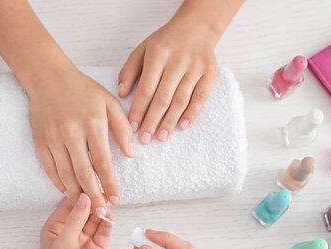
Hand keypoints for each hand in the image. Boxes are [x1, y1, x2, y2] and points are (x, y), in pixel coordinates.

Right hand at [29, 67, 133, 215]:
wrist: (49, 78)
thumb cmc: (83, 90)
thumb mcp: (110, 103)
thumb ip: (122, 128)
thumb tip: (131, 154)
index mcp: (93, 124)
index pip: (103, 163)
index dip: (110, 184)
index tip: (117, 199)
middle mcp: (72, 133)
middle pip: (83, 174)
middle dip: (94, 197)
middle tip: (102, 213)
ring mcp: (53, 138)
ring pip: (65, 175)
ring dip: (76, 194)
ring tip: (87, 207)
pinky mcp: (40, 141)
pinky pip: (49, 168)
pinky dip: (58, 183)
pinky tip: (67, 192)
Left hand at [39, 193, 111, 248]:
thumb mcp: (62, 245)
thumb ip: (75, 220)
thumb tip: (84, 197)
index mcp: (54, 228)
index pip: (68, 204)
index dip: (80, 195)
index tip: (91, 185)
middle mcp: (69, 232)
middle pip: (84, 210)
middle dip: (94, 202)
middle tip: (105, 194)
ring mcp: (84, 241)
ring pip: (96, 220)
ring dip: (102, 213)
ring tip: (109, 205)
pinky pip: (104, 233)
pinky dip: (108, 225)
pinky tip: (111, 219)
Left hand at [118, 1, 221, 143]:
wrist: (196, 27)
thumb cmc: (165, 42)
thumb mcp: (142, 49)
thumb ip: (129, 70)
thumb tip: (121, 93)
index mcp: (158, 55)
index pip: (146, 89)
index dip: (139, 110)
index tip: (132, 127)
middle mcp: (178, 61)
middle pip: (163, 98)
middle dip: (152, 121)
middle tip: (145, 139)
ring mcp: (195, 68)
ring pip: (181, 100)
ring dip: (170, 121)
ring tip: (161, 137)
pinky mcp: (209, 73)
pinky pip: (200, 97)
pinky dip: (192, 113)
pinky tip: (182, 126)